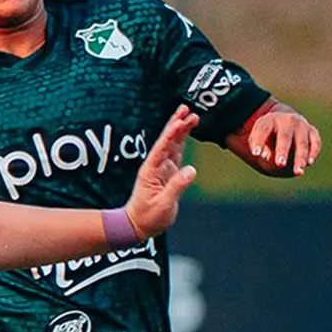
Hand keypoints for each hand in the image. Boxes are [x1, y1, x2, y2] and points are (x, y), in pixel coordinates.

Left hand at [126, 105, 198, 237]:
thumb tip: (191, 170)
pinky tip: (187, 130)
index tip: (179, 122)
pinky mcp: (168, 172)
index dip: (171, 134)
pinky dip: (182, 141)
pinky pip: (177, 152)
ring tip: (190, 114)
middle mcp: (155, 165)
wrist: (139, 224)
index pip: (162, 148)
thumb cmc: (148, 216)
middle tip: (185, 108)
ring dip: (180, 129)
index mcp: (151, 170)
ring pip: (173, 143)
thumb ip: (177, 187)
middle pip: (167, 140)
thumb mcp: (163, 204)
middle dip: (176, 124)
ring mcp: (161, 167)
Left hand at [248, 104, 321, 175]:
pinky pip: (315, 143)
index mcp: (270, 120)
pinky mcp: (313, 132)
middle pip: (285, 137)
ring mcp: (302, 125)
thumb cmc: (268, 133)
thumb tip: (266, 156)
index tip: (255, 154)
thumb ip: (258, 145)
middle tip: (279, 164)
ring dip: (300, 158)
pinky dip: (313, 152)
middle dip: (282, 151)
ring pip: (302, 143)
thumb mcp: (258, 136)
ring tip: (297, 172)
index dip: (259, 142)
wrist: (285, 121)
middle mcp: (288, 120)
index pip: (263, 130)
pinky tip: (309, 163)